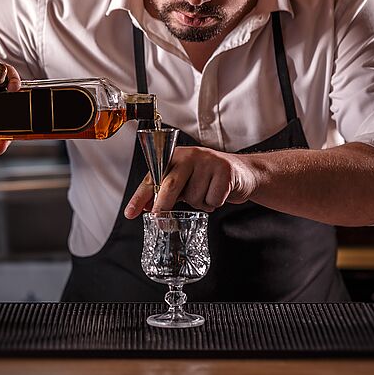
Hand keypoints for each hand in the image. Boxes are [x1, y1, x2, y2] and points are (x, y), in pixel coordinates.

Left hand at [124, 146, 257, 217]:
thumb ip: (165, 192)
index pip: (152, 177)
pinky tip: (219, 193)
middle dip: (163, 205)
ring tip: (207, 194)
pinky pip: (212, 200)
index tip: (130, 213)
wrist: (243, 173)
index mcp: (175, 156)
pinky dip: (214, 203)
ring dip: (199, 204)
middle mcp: (190, 155)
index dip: (140, 197)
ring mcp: (208, 161)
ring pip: (194, 197)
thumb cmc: (208, 179)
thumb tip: (145, 208)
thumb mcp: (185, 182)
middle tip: (159, 220)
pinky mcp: (225, 171)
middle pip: (171, 184)